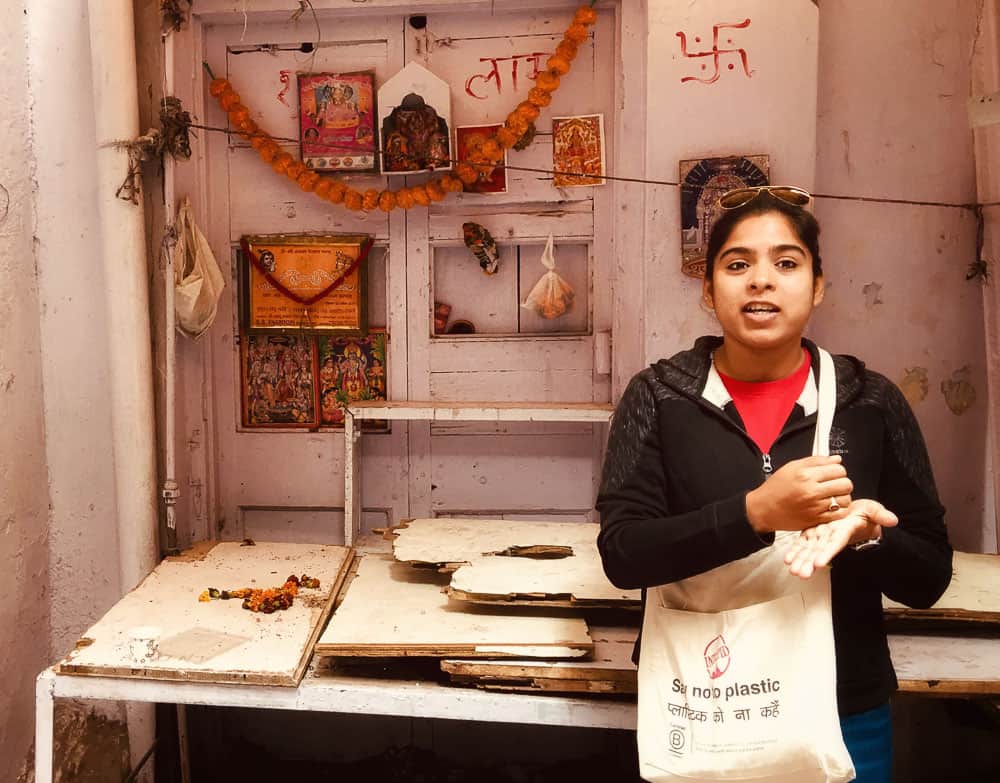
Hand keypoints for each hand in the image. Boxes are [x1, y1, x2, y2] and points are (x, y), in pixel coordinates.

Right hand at [745, 455, 853, 533]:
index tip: (832, 473)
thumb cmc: (775, 489)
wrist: (764, 509)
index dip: (837, 470)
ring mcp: (815, 506)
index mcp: (805, 475)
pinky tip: (831, 506)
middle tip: (834, 484)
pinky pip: (840, 514)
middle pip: (845, 483)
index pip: (838, 469)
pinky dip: (840, 510)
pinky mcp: (816, 519)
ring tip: (832, 496)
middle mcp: (811, 490)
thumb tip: (836, 459)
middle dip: (842, 482)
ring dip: (842, 496)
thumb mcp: (791, 467)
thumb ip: (815, 461)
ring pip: (845, 499)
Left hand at [783, 499, 898, 577]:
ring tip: (792, 570)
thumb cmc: (864, 513)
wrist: (853, 512)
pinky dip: (796, 550)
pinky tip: (788, 559)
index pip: (836, 543)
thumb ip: (880, 515)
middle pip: (820, 551)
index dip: (828, 553)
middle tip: (800, 573)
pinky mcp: (813, 531)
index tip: (819, 562)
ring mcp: (821, 535)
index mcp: (843, 531)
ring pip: (809, 549)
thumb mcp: (873, 510)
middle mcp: (831, 536)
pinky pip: (803, 542)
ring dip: (801, 560)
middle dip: (810, 563)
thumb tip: (893, 520)